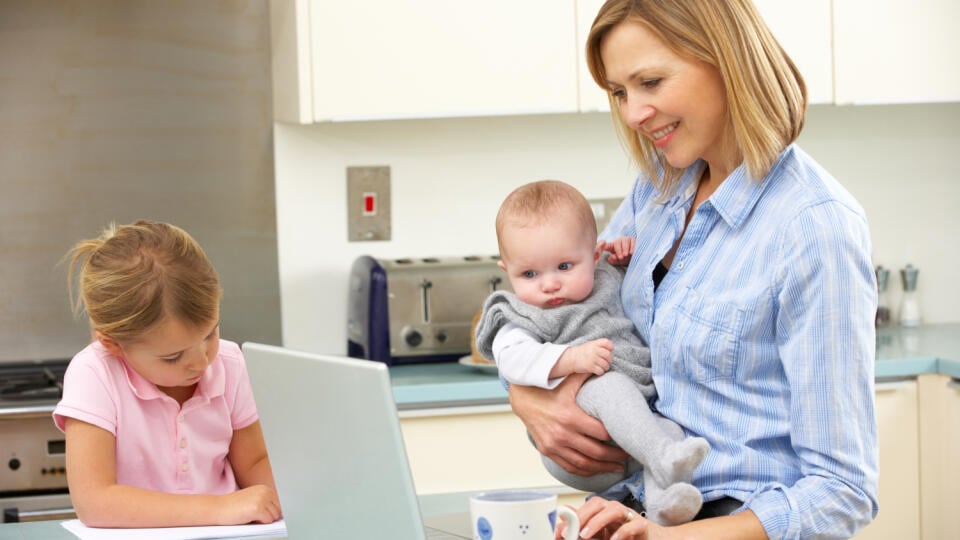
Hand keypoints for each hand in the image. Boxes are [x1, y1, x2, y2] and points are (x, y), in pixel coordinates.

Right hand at [218, 484, 282, 524]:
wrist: (217, 508)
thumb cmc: (233, 506)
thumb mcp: (252, 499)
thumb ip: (265, 502)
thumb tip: (280, 513)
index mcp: (264, 488)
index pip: (279, 503)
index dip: (271, 512)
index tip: (263, 514)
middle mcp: (265, 492)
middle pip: (278, 510)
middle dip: (269, 516)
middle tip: (254, 516)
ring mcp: (262, 500)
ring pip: (274, 516)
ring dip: (264, 520)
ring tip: (251, 516)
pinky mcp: (258, 509)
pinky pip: (268, 521)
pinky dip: (260, 524)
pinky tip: (249, 519)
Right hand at [509, 373, 628, 475]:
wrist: (522, 398)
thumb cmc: (546, 388)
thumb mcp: (567, 378)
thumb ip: (586, 371)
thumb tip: (605, 362)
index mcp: (570, 416)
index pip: (601, 432)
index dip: (617, 437)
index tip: (628, 437)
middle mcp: (562, 433)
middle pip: (596, 451)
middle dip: (615, 456)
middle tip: (628, 456)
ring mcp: (554, 445)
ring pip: (584, 463)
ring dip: (603, 468)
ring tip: (617, 467)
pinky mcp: (548, 451)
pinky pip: (569, 467)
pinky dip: (585, 471)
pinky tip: (596, 470)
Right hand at [562, 339, 613, 375]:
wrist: (571, 359)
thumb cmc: (582, 352)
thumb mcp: (590, 345)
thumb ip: (600, 346)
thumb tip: (611, 350)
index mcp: (595, 344)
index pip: (608, 343)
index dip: (610, 348)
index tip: (609, 351)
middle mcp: (594, 350)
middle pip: (608, 355)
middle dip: (609, 360)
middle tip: (607, 362)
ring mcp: (593, 358)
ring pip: (606, 365)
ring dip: (605, 367)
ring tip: (602, 367)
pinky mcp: (590, 367)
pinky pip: (601, 371)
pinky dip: (600, 372)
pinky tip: (598, 371)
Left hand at [570, 497, 671, 539]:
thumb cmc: (625, 537)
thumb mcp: (600, 536)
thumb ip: (584, 529)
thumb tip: (562, 523)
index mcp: (603, 512)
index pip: (586, 507)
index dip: (573, 516)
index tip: (561, 532)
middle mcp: (615, 510)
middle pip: (597, 503)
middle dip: (582, 515)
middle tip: (572, 531)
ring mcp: (629, 516)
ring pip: (614, 509)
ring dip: (597, 521)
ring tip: (585, 534)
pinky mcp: (643, 526)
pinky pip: (633, 525)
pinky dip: (623, 531)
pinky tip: (614, 539)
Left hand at [598, 237, 635, 265]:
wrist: (634, 257)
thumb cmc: (624, 259)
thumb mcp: (618, 261)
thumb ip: (614, 260)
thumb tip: (611, 257)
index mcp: (612, 246)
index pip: (607, 246)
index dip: (604, 246)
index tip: (603, 247)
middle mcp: (618, 241)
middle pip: (617, 243)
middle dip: (619, 250)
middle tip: (621, 257)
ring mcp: (626, 239)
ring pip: (625, 241)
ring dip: (625, 248)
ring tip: (626, 255)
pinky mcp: (633, 239)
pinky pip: (632, 241)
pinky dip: (632, 247)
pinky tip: (631, 253)